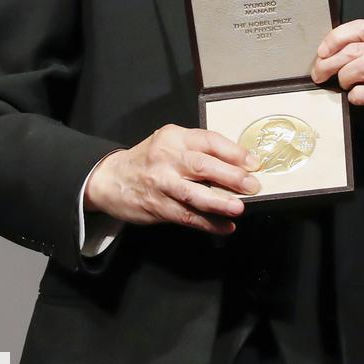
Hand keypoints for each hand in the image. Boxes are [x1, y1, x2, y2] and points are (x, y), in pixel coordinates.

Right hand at [83, 124, 261, 234]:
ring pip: (193, 193)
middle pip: (203, 165)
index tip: (253, 163)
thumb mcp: (170, 143)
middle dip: (231, 176)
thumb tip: (238, 166)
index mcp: (174, 136)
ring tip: (239, 208)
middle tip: (252, 185)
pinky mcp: (157, 206)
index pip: (208, 140)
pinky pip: (186, 216)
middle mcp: (166, 157)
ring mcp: (160, 183)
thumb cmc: (149, 160)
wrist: (111, 179)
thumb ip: (197, 150)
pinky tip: (224, 227)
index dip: (233, 152)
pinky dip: (207, 223)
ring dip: (219, 202)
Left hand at [311, 19, 363, 140]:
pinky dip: (357, 96)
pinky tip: (357, 98)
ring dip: (344, 77)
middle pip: (354, 49)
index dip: (335, 38)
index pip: (359, 28)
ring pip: (362, 65)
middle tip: (319, 74)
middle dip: (329, 62)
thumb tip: (331, 56)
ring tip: (343, 85)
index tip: (322, 52)